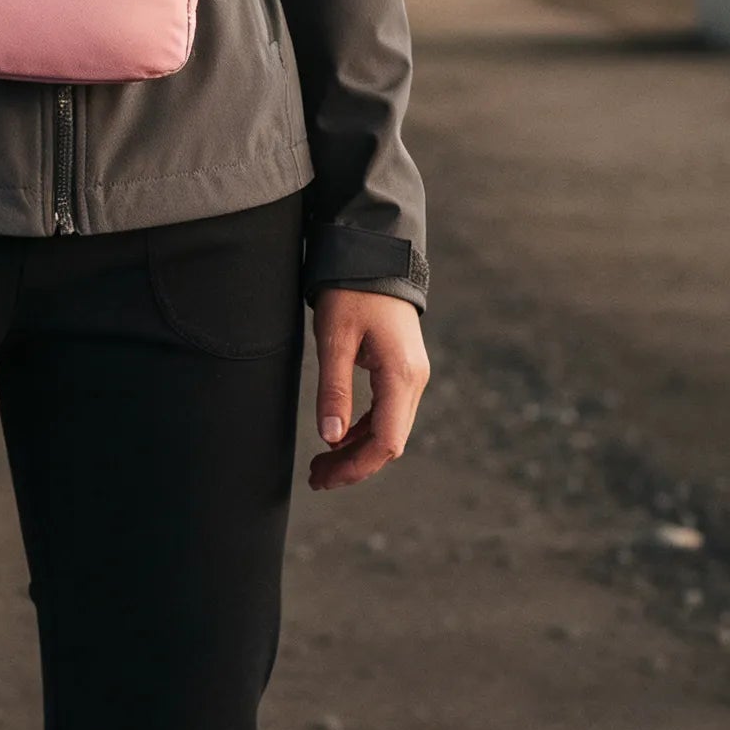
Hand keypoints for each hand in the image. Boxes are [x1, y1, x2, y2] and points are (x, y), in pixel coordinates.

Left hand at [308, 287, 429, 490]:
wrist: (373, 253)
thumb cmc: (352, 291)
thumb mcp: (335, 338)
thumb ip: (334, 388)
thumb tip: (329, 437)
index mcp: (401, 376)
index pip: (386, 442)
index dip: (355, 467)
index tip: (323, 476)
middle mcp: (414, 380)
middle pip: (389, 442)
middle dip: (353, 465)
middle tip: (316, 477)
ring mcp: (411, 375)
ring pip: (388, 429)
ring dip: (357, 450)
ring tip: (322, 463)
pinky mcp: (402, 369)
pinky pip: (386, 412)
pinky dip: (363, 430)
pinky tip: (338, 437)